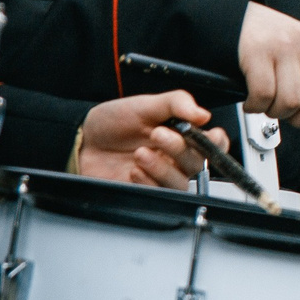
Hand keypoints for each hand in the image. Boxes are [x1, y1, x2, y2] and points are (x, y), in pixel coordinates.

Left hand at [73, 91, 224, 189]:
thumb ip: (176, 104)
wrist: (83, 142)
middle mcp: (176, 158)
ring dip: (162, 168)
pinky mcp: (147, 192)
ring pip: (182, 182)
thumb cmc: (113, 123)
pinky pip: (161, 195)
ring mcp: (162, 176)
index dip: (216, 142)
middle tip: (157, 134)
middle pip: (198, 163)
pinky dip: (149, 182)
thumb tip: (202, 113)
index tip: (208, 135)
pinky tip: (134, 171)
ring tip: (139, 154)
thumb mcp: (144, 105)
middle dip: (179, 149)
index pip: (214, 143)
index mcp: (183, 135)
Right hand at [237, 3, 299, 134]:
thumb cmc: (259, 36)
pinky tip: (250, 99)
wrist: (227, 14)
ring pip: (292, 102)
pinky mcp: (257, 53)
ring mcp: (282, 48)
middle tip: (286, 115)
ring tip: (264, 103)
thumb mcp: (294, 49)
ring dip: (275, 112)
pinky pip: (264, 96)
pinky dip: (255, 106)